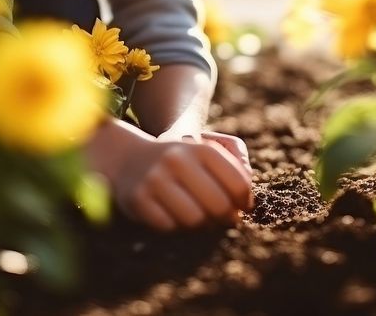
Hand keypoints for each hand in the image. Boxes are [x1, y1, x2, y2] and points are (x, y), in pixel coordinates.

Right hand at [100, 125, 253, 230]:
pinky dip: (176, 227)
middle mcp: (177, 160)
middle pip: (219, 205)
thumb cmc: (180, 161)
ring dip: (201, 225)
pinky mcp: (138, 198)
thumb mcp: (205, 154)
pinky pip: (170, 227)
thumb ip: (234, 169)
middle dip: (226, 217)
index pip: (238, 184)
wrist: (130, 158)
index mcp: (200, 148)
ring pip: (195, 219)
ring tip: (200, 219)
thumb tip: (246, 203)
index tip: (241, 207)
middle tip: (224, 219)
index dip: (245, 202)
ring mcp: (156, 179)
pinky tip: (175, 217)